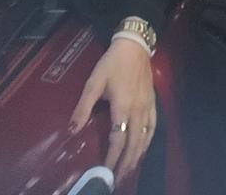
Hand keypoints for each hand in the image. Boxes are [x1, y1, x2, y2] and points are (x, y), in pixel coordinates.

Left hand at [70, 39, 155, 181]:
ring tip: (130, 170)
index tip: (105, 171)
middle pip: (133, 143)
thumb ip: (83, 107)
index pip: (118, 139)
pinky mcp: (153, 102)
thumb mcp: (93, 82)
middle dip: (126, 163)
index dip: (112, 158)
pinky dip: (148, 141)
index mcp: (123, 106)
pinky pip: (153, 126)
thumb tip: (72, 130)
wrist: (134, 45)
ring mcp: (148, 106)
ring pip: (145, 137)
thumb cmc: (112, 64)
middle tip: (118, 179)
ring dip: (137, 156)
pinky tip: (144, 148)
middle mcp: (138, 110)